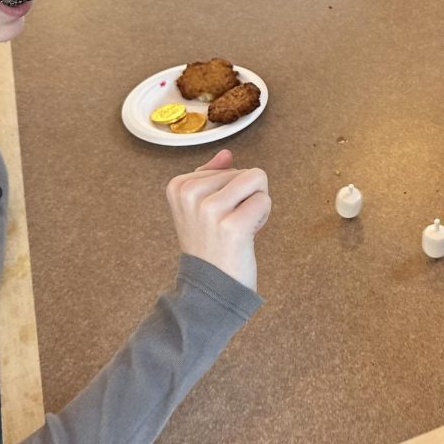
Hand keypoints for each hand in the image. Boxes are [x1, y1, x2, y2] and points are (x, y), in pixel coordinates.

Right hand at [166, 149, 270, 290]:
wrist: (208, 290)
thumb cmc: (209, 246)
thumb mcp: (200, 207)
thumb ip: (212, 176)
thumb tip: (226, 154)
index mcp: (178, 185)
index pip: (229, 166)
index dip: (231, 192)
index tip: (217, 216)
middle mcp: (190, 194)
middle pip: (244, 172)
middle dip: (245, 197)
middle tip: (228, 226)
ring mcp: (209, 210)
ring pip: (257, 181)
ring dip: (256, 205)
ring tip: (237, 229)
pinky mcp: (232, 225)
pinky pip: (264, 201)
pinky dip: (262, 218)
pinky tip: (245, 236)